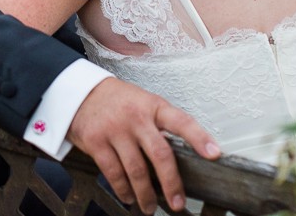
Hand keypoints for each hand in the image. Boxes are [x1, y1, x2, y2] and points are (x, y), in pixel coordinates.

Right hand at [67, 78, 219, 214]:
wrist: (80, 92)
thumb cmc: (118, 101)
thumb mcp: (143, 102)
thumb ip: (159, 125)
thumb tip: (181, 156)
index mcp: (153, 106)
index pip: (181, 121)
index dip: (199, 138)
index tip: (214, 154)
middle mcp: (135, 117)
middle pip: (160, 154)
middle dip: (172, 183)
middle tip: (177, 203)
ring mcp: (115, 129)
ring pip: (136, 170)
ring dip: (145, 194)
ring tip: (150, 207)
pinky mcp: (96, 141)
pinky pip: (113, 172)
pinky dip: (123, 189)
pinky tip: (128, 196)